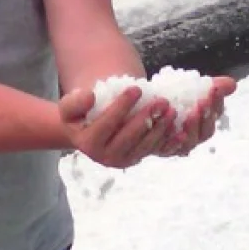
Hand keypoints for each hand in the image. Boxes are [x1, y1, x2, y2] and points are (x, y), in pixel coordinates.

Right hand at [59, 85, 177, 168]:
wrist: (83, 131)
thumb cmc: (78, 114)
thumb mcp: (68, 106)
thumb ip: (75, 101)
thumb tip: (90, 96)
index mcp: (88, 143)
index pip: (108, 123)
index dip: (122, 106)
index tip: (136, 88)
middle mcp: (105, 157)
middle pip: (130, 137)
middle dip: (147, 118)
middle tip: (162, 101)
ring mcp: (122, 160)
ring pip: (145, 145)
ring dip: (161, 129)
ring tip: (171, 110)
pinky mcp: (135, 159)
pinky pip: (153, 151)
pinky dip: (168, 141)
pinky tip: (179, 131)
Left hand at [157, 75, 236, 157]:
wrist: (143, 106)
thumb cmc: (171, 99)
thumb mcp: (190, 88)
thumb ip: (211, 86)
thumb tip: (232, 84)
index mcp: (204, 122)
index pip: (215, 115)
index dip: (216, 103)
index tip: (214, 89)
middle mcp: (194, 137)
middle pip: (205, 132)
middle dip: (205, 116)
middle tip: (203, 102)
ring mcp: (178, 145)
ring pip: (189, 142)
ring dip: (191, 127)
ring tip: (189, 112)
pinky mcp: (161, 150)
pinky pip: (168, 149)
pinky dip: (172, 141)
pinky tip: (171, 126)